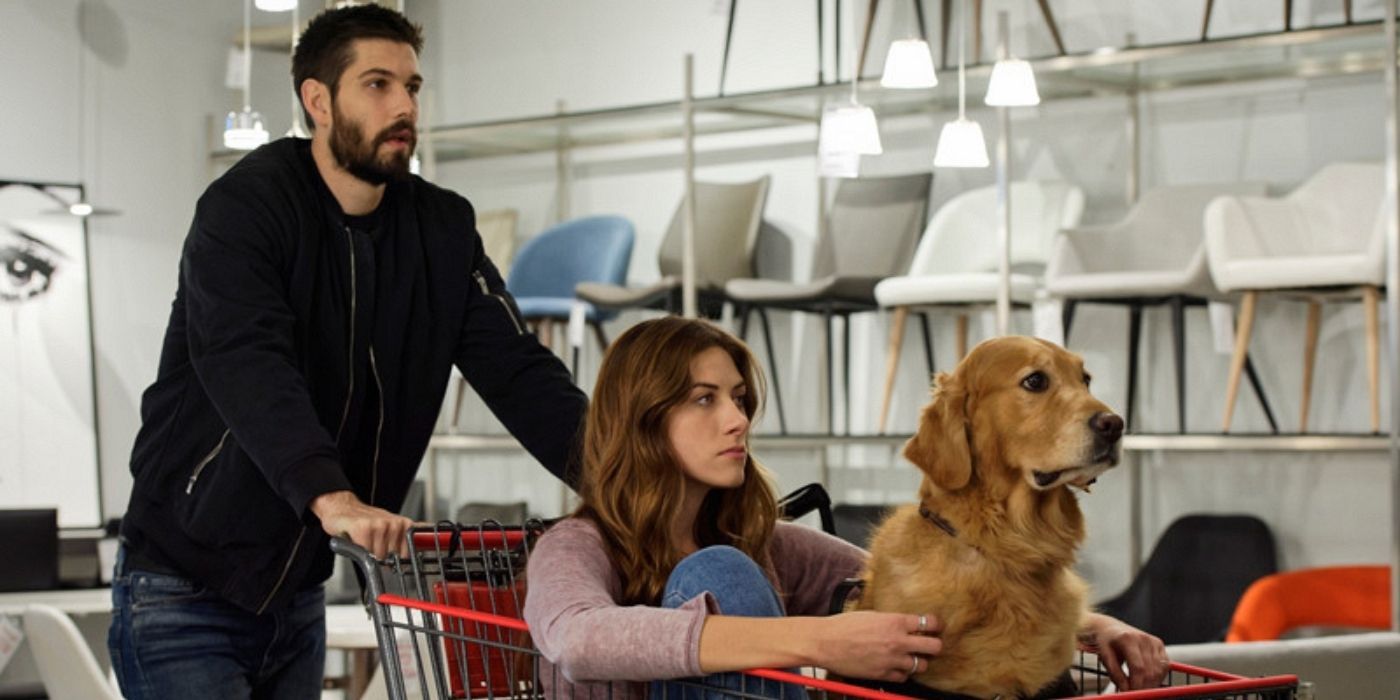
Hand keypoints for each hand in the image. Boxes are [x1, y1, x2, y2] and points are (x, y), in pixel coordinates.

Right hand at [311, 490, 412, 559]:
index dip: (397, 562)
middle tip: (372, 544)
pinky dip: (357, 550)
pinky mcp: (363, 529)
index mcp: (404, 525)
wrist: (343, 507)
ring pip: (377, 558)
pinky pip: (363, 552)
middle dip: (380, 558)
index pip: (407, 555)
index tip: (392, 560)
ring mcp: (380, 525)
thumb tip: (421, 552)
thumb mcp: (390, 527)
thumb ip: (404, 540)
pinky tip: (356, 539)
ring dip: (367, 554)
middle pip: (391, 559)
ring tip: (364, 540)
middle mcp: (395, 524)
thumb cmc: (366, 520)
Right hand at [809, 611, 942, 682]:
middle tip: (930, 645)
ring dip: (918, 662)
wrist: (826, 642)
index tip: (935, 627)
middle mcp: (898, 641)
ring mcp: (892, 660)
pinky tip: (896, 667)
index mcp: (895, 622)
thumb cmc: (844, 625)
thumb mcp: (872, 615)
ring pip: (921, 666)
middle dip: (935, 646)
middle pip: (934, 647)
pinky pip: (903, 677)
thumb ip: (892, 621)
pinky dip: (902, 673)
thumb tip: (905, 625)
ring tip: (911, 658)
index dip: (935, 625)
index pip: (929, 624)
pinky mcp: (883, 674)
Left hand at [1080, 613, 1167, 690]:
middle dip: (1145, 687)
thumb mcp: (1104, 657)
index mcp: (1128, 639)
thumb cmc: (1106, 643)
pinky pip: (1164, 665)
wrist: (1110, 628)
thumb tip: (1126, 690)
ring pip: (1159, 670)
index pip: (1138, 667)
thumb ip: (1115, 674)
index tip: (1132, 694)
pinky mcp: (1159, 644)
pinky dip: (1158, 676)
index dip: (1137, 684)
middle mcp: (1143, 638)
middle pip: (1150, 670)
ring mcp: (1153, 641)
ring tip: (1140, 687)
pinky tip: (1148, 680)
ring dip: (1152, 683)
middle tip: (1136, 694)